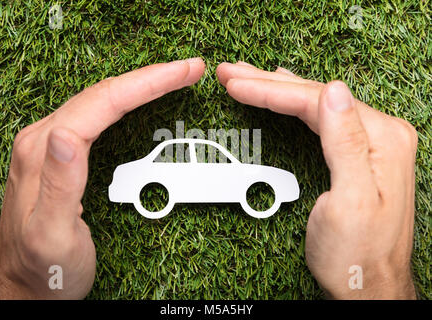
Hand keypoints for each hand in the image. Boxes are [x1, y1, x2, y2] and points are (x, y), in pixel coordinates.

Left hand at [0, 58, 204, 298]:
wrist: (25, 283)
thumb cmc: (42, 266)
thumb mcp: (52, 234)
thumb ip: (60, 184)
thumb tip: (68, 136)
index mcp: (45, 152)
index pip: (103, 102)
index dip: (147, 83)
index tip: (182, 73)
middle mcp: (45, 141)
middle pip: (104, 93)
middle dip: (151, 76)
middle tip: (189, 70)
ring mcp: (53, 145)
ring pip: (102, 99)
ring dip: (141, 85)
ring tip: (173, 77)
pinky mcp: (62, 154)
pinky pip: (98, 115)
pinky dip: (127, 102)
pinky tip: (140, 100)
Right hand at [216, 61, 417, 298]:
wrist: (367, 284)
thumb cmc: (358, 253)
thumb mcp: (350, 200)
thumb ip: (346, 142)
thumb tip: (334, 91)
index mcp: (382, 141)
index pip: (316, 100)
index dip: (271, 91)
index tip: (238, 84)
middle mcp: (381, 136)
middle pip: (315, 96)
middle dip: (268, 83)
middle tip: (232, 72)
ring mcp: (371, 144)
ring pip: (316, 105)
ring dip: (278, 90)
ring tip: (249, 78)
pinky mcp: (359, 155)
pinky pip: (320, 120)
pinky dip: (294, 107)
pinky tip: (285, 97)